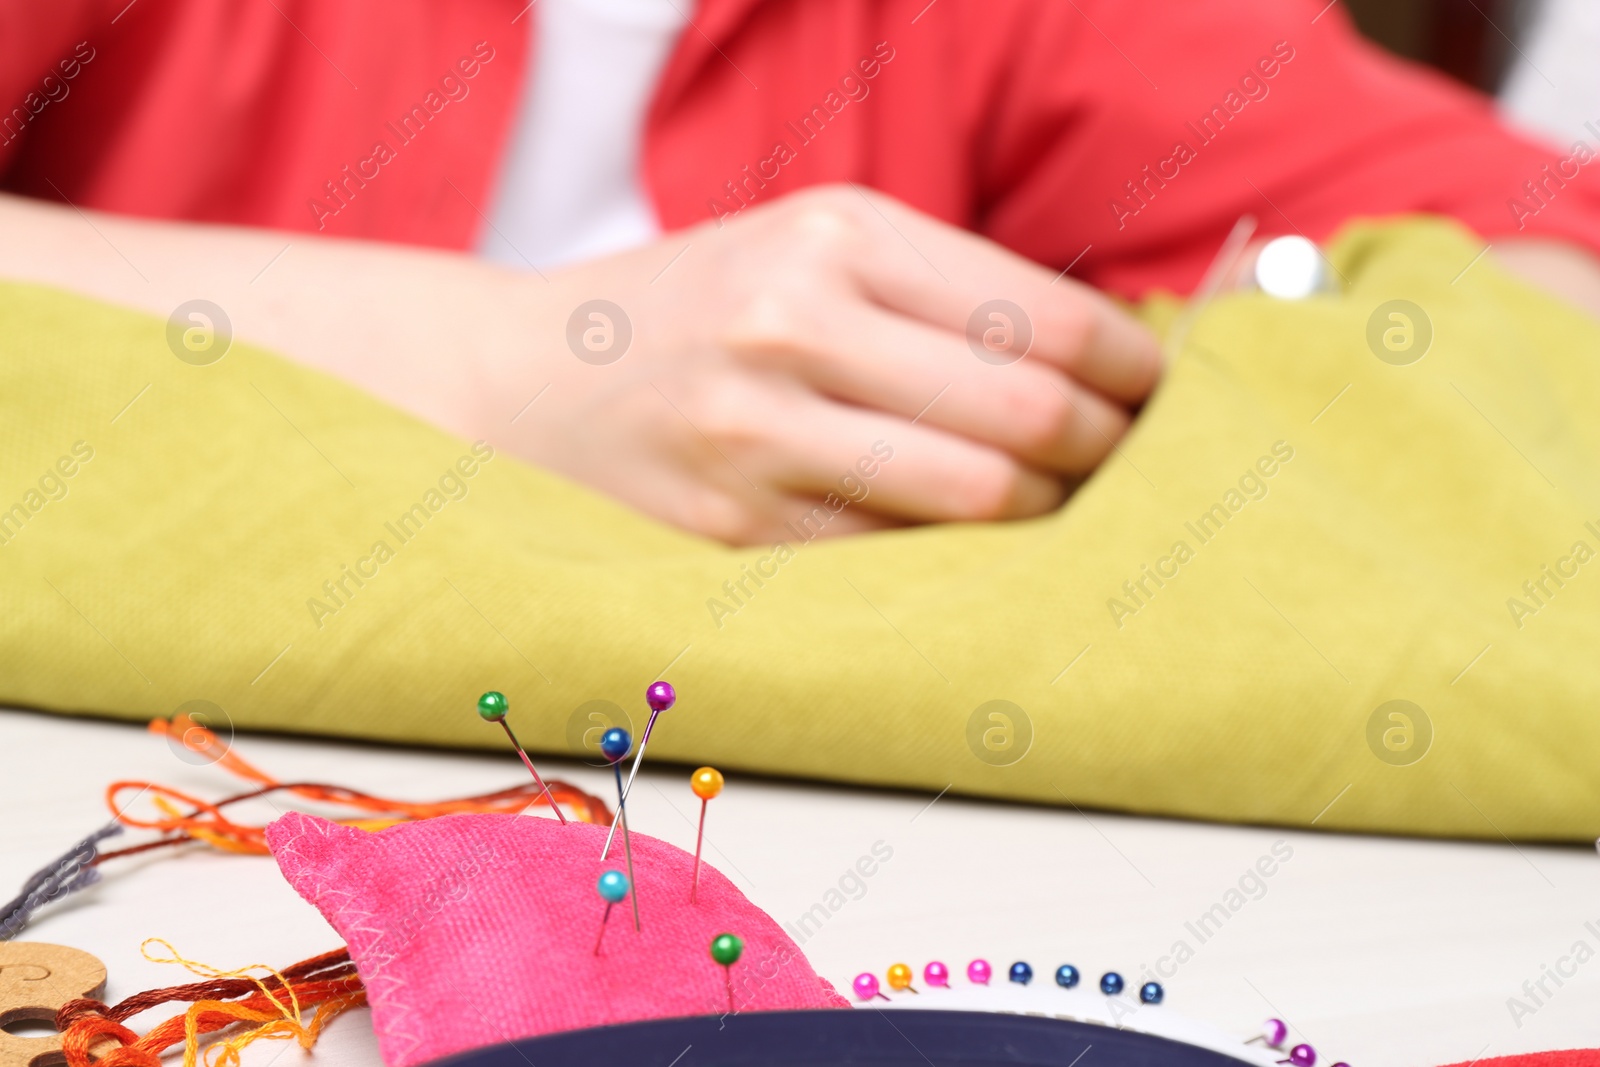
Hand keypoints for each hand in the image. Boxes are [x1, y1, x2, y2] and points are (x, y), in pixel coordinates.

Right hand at [496, 185, 1161, 543]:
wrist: (522, 383)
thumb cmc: (692, 312)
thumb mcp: (806, 249)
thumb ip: (940, 292)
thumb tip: (1098, 363)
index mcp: (833, 233)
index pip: (1041, 313)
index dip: (1129, 368)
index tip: (1155, 394)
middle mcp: (794, 324)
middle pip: (1026, 409)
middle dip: (1105, 448)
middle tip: (1124, 460)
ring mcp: (759, 434)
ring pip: (976, 497)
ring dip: (1047, 511)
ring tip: (1057, 502)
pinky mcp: (736, 529)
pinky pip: (897, 554)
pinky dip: (956, 554)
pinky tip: (966, 539)